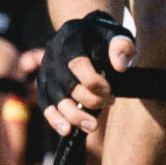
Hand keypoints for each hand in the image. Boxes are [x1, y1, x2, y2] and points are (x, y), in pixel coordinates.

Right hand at [34, 10, 131, 132]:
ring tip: (93, 127)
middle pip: (66, 84)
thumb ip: (122, 46)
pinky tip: (67, 131)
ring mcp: (46, 68)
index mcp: (71, 37)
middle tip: (110, 102)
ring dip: (73, 115)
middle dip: (90, 100)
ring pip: (55, 98)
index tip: (110, 91)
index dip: (94, 82)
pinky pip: (45, 104)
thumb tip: (120, 66)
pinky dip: (55, 119)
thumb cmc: (105, 38)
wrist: (86, 34)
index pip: (77, 64)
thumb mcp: (117, 35)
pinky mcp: (44, 83)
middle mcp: (53, 52)